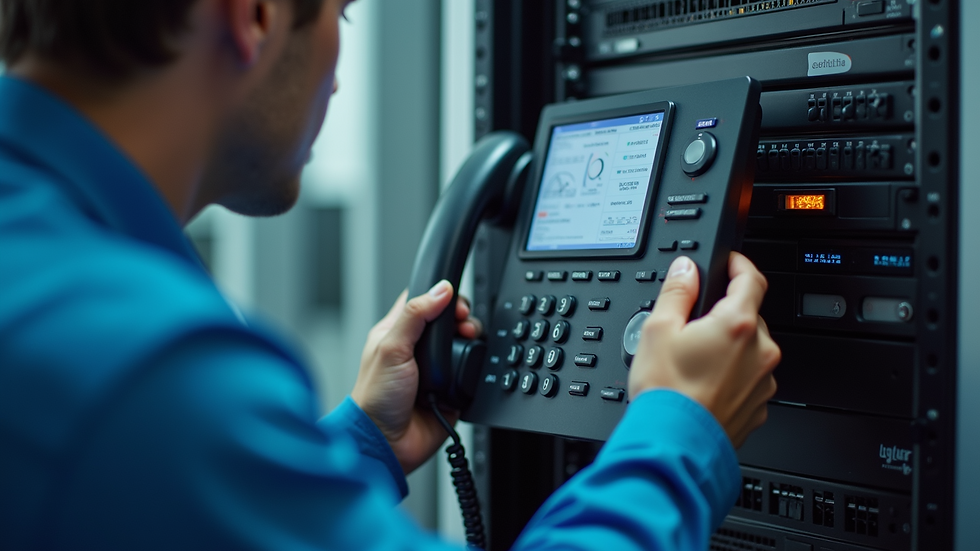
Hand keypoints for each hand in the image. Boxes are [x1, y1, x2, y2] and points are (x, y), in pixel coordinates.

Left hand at [351, 280, 481, 474]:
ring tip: (467, 346)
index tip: (453, 301)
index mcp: (397, 333)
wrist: (387, 442)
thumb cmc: (374, 399)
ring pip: (463, 345)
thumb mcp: (391, 347)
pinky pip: (470, 373)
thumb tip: (440, 290)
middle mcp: (416, 350)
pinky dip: (474, 370)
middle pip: (449, 321)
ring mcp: (435, 370)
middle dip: (461, 320)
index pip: (422, 301)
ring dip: (470, 343)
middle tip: (464, 325)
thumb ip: (415, 315)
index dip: (440, 296)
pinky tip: (467, 370)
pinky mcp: (451, 390)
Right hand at [628, 253, 780, 447]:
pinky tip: (704, 384)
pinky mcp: (758, 406)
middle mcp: (760, 351)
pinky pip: (749, 379)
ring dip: (731, 348)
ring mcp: (763, 381)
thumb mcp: (658, 329)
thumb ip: (677, 291)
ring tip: (695, 363)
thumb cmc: (666, 391)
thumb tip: (686, 269)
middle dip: (726, 315)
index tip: (731, 263)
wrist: (674, 444)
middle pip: (750, 316)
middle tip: (695, 327)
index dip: (740, 265)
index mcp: (737, 324)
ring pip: (751, 350)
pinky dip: (732, 376)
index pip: (752, 279)